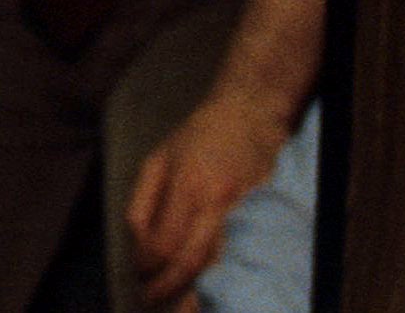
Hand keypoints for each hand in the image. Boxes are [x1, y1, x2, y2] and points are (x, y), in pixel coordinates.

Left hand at [125, 87, 295, 306]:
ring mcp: (247, 212)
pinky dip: (229, 281)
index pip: (162, 244)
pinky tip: (216, 294)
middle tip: (151, 299)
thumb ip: (142, 204)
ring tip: (180, 309)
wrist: (252, 112)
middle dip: (167, 289)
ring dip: (197, 295)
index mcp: (188, 185)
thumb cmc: (199, 136)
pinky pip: (245, 259)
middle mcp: (219, 202)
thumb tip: (138, 246)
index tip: (139, 275)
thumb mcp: (158, 159)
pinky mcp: (267, 217)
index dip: (146, 267)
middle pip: (190, 263)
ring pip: (220, 268)